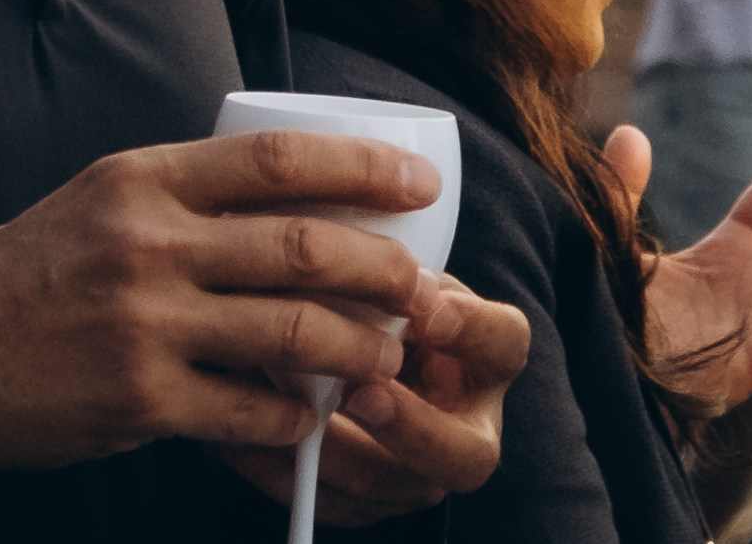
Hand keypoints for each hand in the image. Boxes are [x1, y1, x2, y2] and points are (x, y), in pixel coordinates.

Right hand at [0, 128, 475, 476]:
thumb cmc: (22, 272)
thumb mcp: (100, 199)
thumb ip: (183, 197)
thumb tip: (289, 197)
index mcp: (147, 178)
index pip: (280, 158)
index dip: (362, 166)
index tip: (416, 182)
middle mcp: (151, 242)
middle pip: (303, 244)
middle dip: (380, 265)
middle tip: (420, 285)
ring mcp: (145, 323)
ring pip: (289, 329)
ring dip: (356, 345)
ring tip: (386, 353)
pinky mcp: (135, 400)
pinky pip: (243, 410)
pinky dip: (292, 416)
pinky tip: (311, 416)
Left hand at [224, 273, 530, 524]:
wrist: (363, 340)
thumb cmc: (388, 294)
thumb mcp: (401, 274)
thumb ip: (391, 272)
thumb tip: (356, 248)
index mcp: (488, 357)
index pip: (503, 343)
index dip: (472, 329)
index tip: (428, 310)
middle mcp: (465, 428)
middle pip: (463, 456)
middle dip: (412, 428)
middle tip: (364, 391)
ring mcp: (415, 476)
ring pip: (384, 487)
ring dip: (336, 450)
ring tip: (292, 409)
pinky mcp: (362, 503)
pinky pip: (326, 502)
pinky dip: (284, 469)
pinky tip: (248, 435)